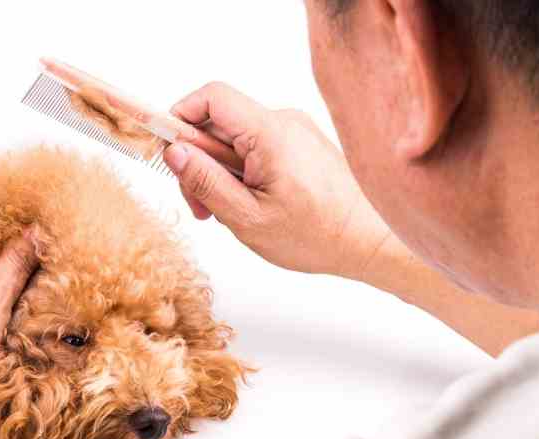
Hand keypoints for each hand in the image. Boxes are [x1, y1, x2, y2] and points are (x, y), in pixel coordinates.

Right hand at [164, 82, 392, 278]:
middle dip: (197, 160)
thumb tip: (173, 151)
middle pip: (218, 122)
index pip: (212, 97)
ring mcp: (293, 131)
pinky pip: (255, 146)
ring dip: (218, 171)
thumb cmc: (318, 235)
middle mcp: (283, 121)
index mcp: (270, 133)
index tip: (166, 150)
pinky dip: (240, 172)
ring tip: (226, 211)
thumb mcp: (247, 218)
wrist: (372, 241)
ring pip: (234, 138)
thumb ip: (205, 182)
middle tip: (198, 204)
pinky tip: (248, 204)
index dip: (180, 117)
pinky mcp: (299, 144)